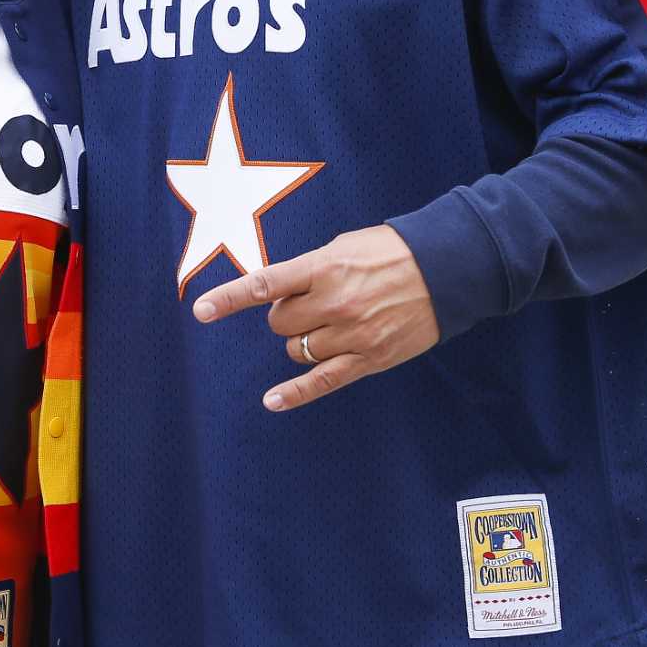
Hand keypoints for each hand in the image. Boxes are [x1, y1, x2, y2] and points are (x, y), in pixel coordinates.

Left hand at [193, 225, 439, 411]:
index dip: (230, 298)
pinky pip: (322, 381)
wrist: (446, 270)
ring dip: (300, 340)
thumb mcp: (345, 246)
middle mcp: (335, 302)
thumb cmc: (392, 252)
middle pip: (279, 323)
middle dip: (284, 315)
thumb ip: (309, 269)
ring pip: (296, 350)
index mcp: (325, 267)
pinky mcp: (369, 359)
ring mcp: (352, 334)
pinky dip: (295, 393)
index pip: (266, 284)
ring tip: (327, 325)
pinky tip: (273, 400)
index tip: (201, 310)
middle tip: (307, 303)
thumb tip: (279, 292)